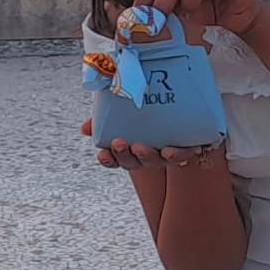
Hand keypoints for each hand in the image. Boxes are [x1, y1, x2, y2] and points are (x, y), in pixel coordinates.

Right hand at [83, 118, 212, 169]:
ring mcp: (164, 154)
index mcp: (129, 150)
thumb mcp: (122, 113)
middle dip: (124, 154)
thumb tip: (85, 128)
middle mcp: (146, 156)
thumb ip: (103, 119)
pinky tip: (170, 150)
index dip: (108, 160)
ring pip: (155, 160)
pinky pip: (182, 155)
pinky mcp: (185, 148)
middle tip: (119, 143)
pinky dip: (177, 154)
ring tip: (141, 147)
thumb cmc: (146, 112)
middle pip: (133, 162)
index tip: (102, 154)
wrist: (180, 107)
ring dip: (146, 156)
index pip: (115, 160)